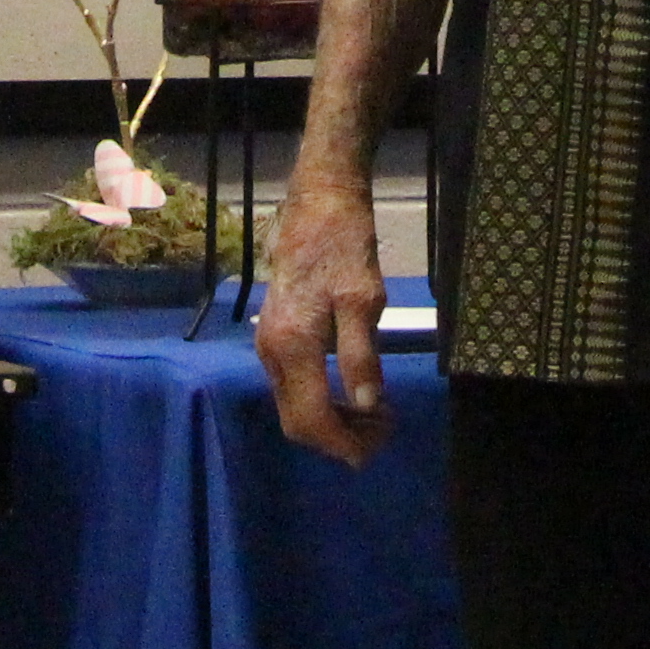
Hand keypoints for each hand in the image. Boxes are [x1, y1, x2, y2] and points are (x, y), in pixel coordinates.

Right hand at [254, 180, 397, 466]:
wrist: (317, 202)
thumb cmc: (344, 245)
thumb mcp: (363, 298)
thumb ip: (361, 354)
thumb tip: (366, 404)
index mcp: (292, 345)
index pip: (312, 419)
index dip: (344, 443)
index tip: (378, 446)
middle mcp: (271, 352)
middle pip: (297, 423)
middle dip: (339, 439)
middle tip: (382, 432)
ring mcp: (268, 344)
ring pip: (293, 408)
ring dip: (331, 422)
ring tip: (373, 415)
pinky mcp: (273, 335)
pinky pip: (292, 388)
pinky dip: (320, 402)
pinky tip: (350, 391)